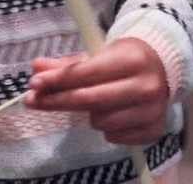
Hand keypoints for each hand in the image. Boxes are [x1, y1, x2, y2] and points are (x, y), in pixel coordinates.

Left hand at [24, 37, 169, 145]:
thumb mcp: (96, 54)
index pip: (87, 72)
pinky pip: (116, 137)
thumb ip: (66, 63)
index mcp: (131, 59)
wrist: (160, 69)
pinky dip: (107, 129)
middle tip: (32, 100)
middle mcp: (146, 86)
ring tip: (95, 102)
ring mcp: (153, 111)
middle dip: (57, 101)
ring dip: (88, 114)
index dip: (57, 79)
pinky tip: (111, 115)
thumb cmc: (121, 59)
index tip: (33, 83)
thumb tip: (36, 67)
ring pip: (102, 122)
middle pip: (91, 100)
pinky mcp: (155, 131)